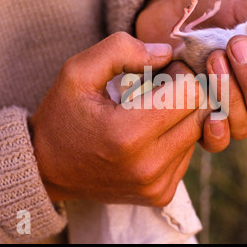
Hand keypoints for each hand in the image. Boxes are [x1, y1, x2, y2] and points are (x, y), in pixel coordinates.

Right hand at [29, 32, 223, 206]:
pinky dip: (176, 139)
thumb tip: (167, 54)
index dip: (178, 74)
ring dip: (181, 117)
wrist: (47, 170)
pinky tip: (150, 134)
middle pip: (200, 114)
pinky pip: (188, 155)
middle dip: (184, 94)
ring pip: (198, 135)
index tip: (159, 73)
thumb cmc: (62, 117)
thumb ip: (120, 50)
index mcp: (127, 135)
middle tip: (157, 90)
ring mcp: (157, 185)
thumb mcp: (77, 72)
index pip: (190, 93)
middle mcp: (148, 167)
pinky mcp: (161, 195)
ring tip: (150, 113)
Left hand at [136, 0, 246, 141]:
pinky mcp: (201, 122)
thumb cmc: (209, 11)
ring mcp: (230, 115)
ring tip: (213, 59)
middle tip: (236, 46)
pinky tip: (210, 116)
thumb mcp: (231, 4)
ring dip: (231, 95)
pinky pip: (216, 142)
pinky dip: (216, 133)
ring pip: (244, 126)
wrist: (168, 16)